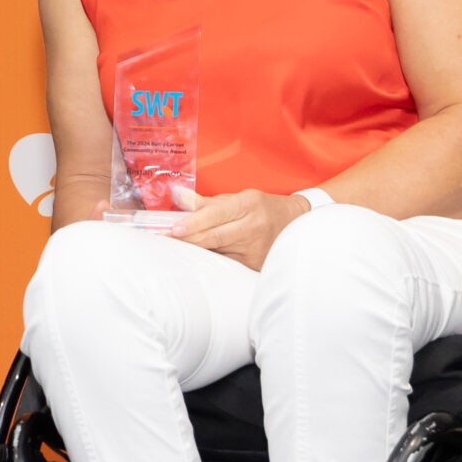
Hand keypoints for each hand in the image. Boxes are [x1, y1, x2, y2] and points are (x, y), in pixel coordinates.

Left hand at [165, 186, 309, 271]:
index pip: (216, 214)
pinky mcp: (255, 264)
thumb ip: (208, 202)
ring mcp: (255, 248)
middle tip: (164, 240)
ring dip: (196, 250)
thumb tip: (179, 196)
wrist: (297, 223)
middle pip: (213, 237)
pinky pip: (226, 262)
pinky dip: (211, 259)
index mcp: (248, 204)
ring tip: (175, 248)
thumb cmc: (262, 208)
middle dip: (187, 239)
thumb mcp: (239, 198)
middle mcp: (253, 226)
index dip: (193, 223)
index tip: (173, 229)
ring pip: (217, 252)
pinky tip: (199, 258)